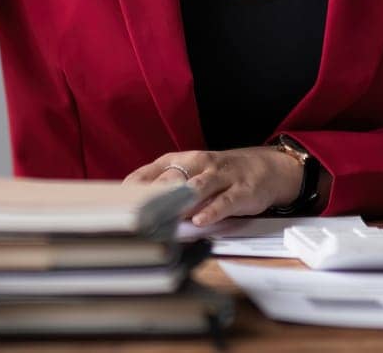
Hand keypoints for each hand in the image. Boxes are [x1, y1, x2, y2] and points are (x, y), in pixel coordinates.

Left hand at [123, 146, 306, 226]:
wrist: (269, 167)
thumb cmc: (221, 176)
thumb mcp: (192, 175)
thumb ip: (168, 190)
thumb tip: (137, 211)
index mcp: (181, 161)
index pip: (150, 172)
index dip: (132, 189)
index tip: (114, 206)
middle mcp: (198, 164)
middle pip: (170, 178)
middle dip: (152, 196)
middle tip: (134, 215)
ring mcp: (220, 176)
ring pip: (197, 187)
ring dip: (180, 202)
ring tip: (164, 218)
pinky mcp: (241, 190)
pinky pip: (224, 201)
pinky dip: (211, 211)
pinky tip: (200, 221)